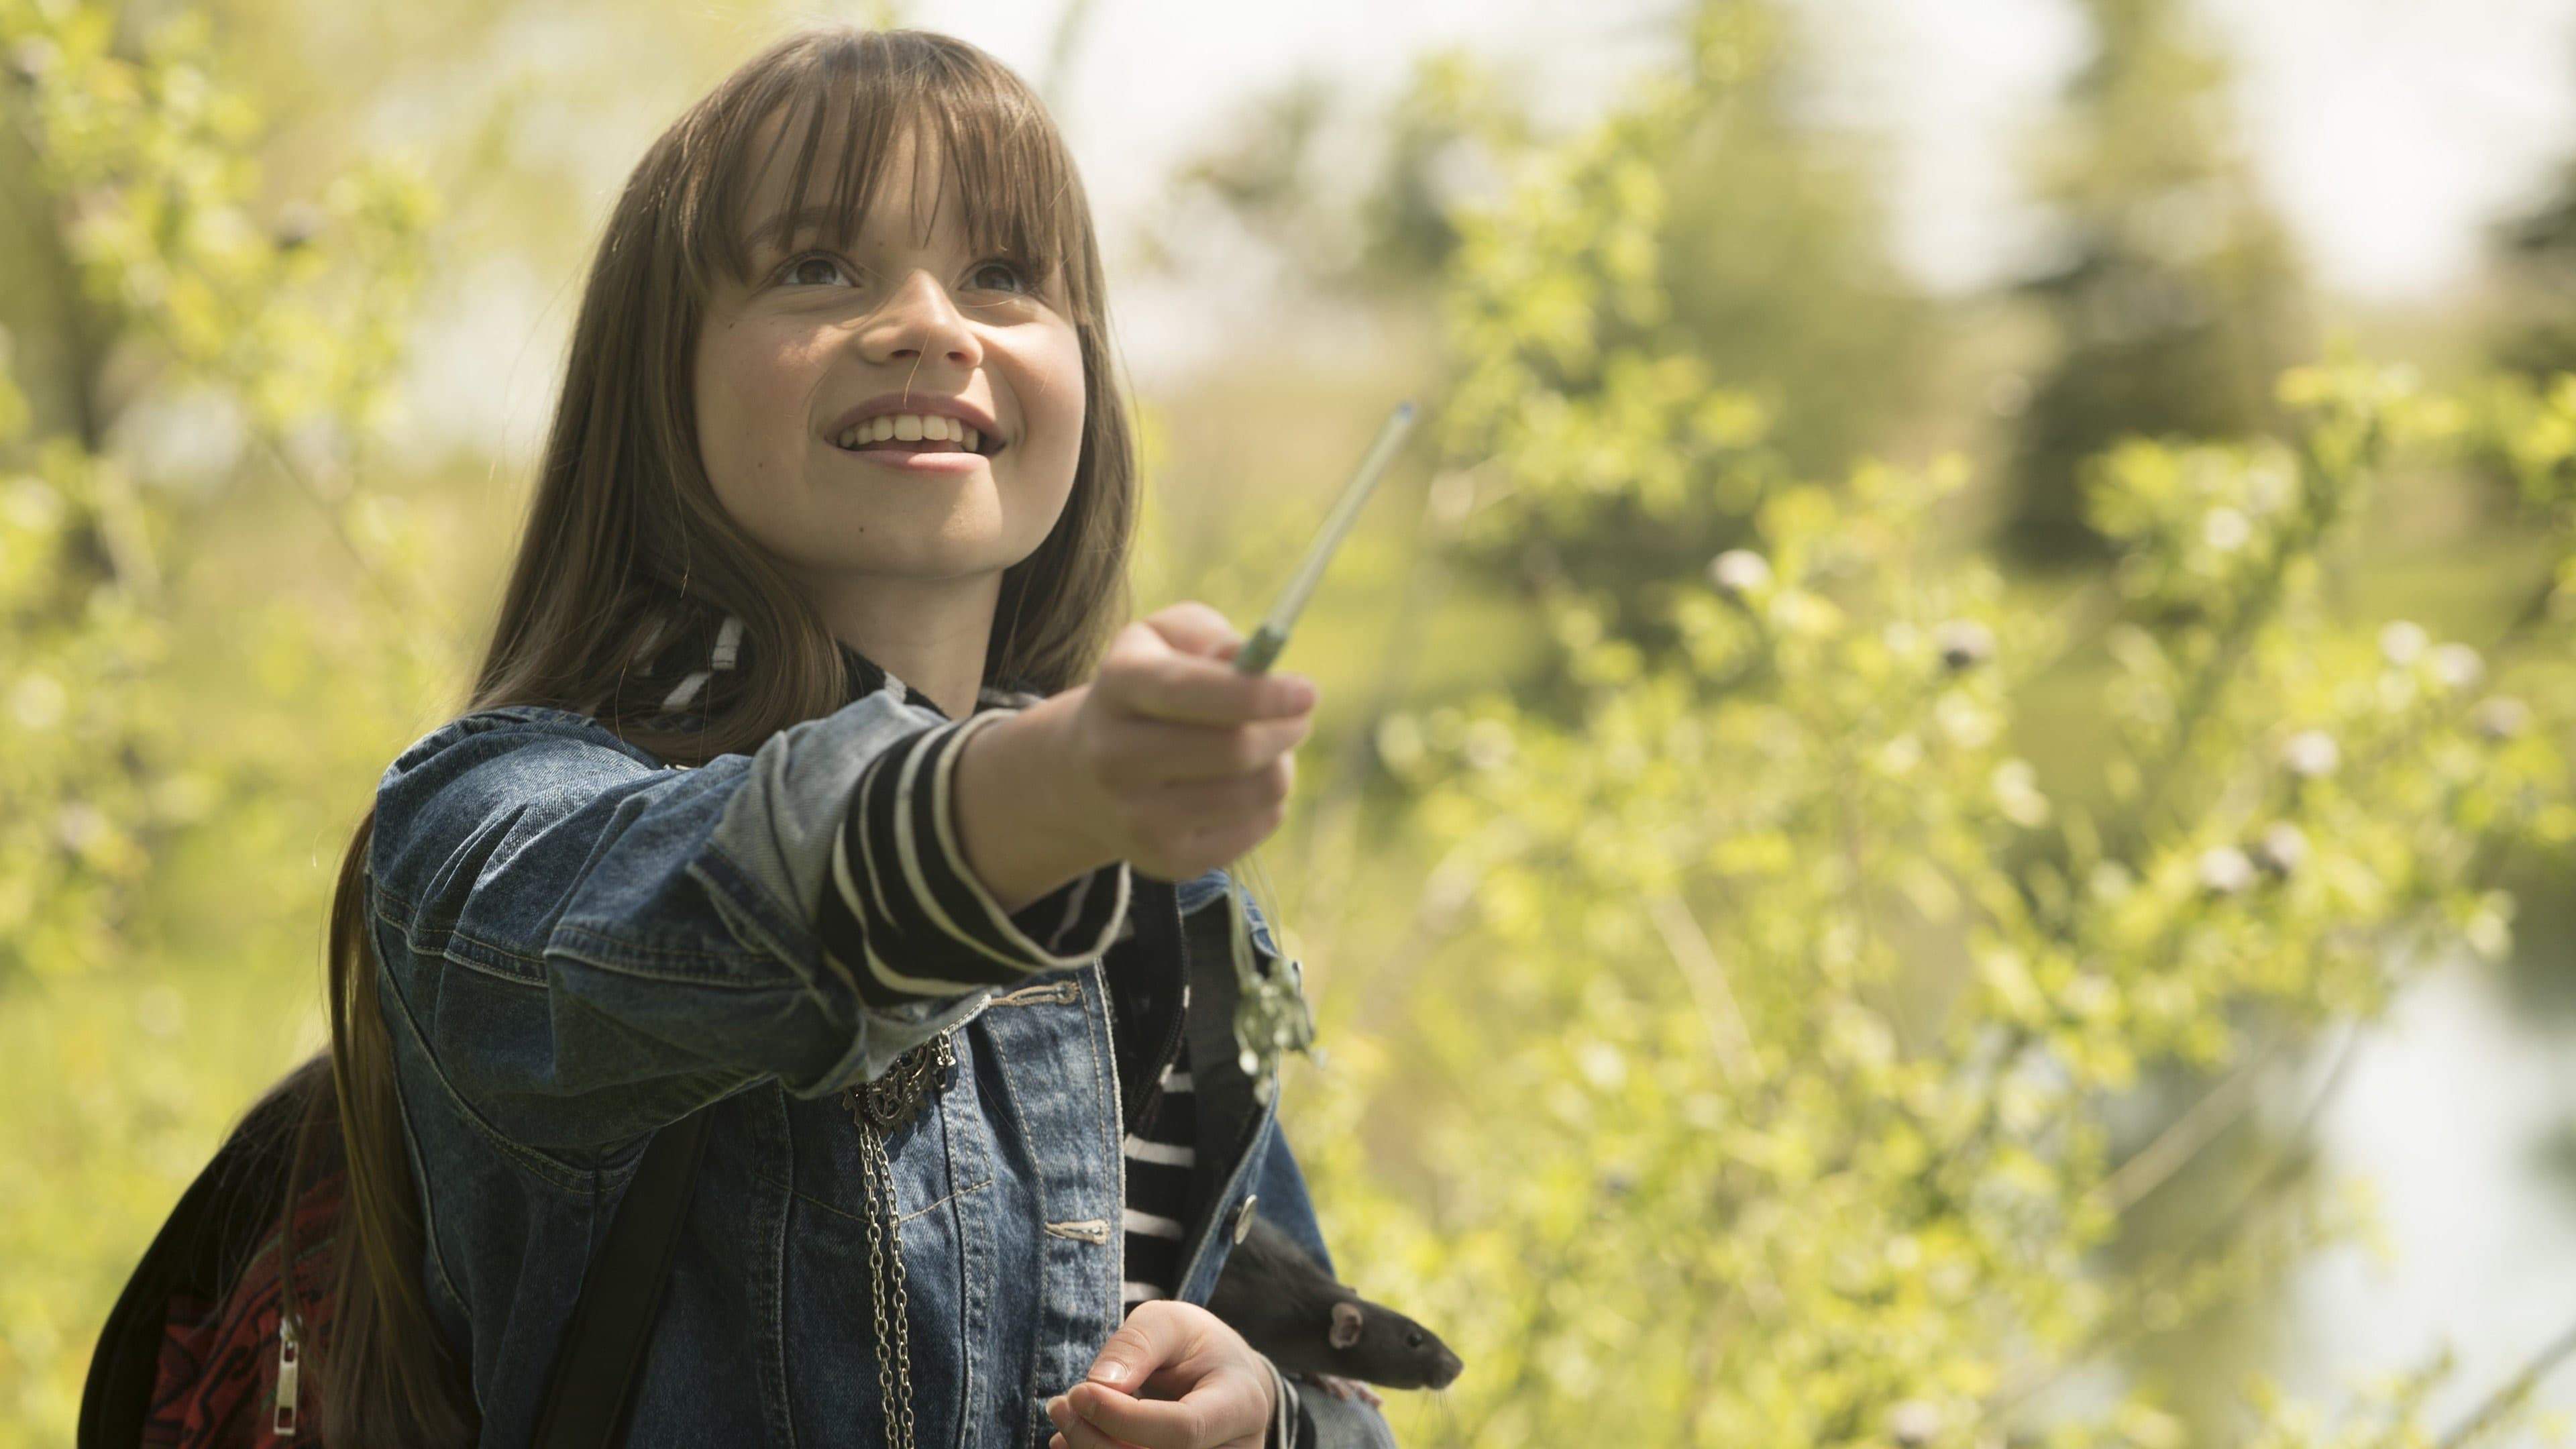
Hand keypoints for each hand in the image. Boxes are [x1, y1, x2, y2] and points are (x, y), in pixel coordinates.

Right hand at [1042, 601, 1317, 882]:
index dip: (1257, 693)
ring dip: (1281, 764)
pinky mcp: (1166, 860)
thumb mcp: (1165, 641)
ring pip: (1255, 791)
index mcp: (1117, 686)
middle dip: (1285, 729)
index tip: (1309, 692)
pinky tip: (1243, 786)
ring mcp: (1136, 817)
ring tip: (1266, 750)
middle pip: (1232, 749)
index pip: (1187, 691)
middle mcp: (1114, 757)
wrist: (1086, 775)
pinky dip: (1268, 802)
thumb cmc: (1150, 692)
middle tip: (1300, 716)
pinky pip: (1256, 827)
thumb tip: (1253, 660)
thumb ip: (1210, 635)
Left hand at [1044, 1299, 1277, 1448]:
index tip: (1078, 1392)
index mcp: (1242, 1403)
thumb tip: (1099, 1385)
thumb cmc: (1194, 1345)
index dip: (1125, 1419)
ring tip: (1064, 1419)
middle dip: (1097, 1440)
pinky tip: (1075, 1441)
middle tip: (1060, 1405)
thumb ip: (1137, 1345)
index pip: (1184, 1429)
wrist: (1220, 1377)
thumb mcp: (1168, 1322)